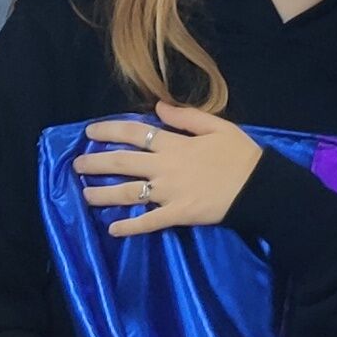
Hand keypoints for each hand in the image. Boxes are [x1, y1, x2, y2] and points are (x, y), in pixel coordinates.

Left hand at [73, 105, 263, 235]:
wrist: (260, 187)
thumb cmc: (240, 155)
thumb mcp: (217, 126)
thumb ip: (186, 116)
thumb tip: (157, 107)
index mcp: (175, 144)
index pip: (135, 134)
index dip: (109, 131)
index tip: (89, 132)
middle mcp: (166, 168)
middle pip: (123, 163)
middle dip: (96, 163)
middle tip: (76, 165)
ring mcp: (170, 193)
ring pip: (129, 193)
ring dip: (104, 194)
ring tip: (86, 195)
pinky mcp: (178, 215)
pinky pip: (149, 222)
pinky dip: (130, 226)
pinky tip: (113, 229)